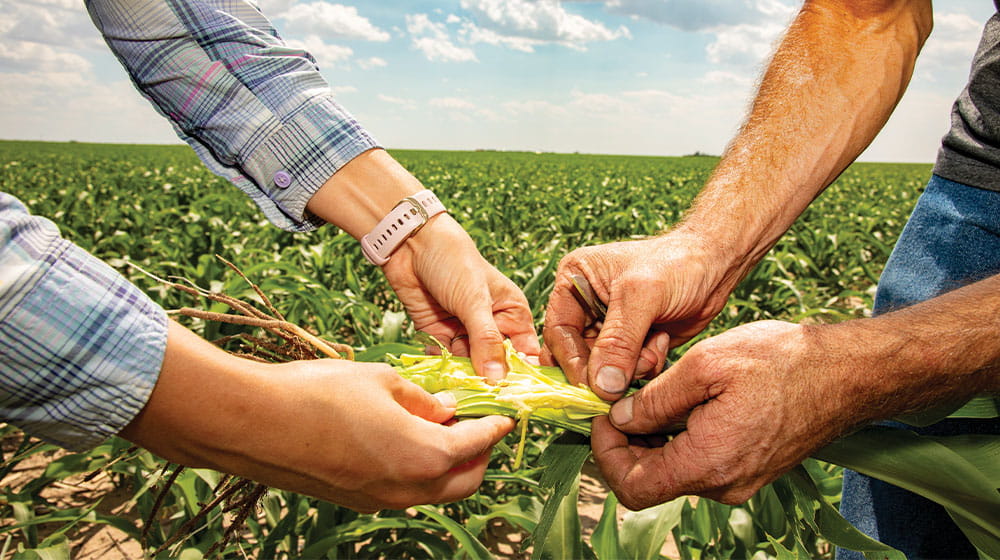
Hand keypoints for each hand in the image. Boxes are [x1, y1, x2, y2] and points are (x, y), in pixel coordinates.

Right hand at [121, 321, 515, 511]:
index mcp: (425, 455)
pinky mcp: (356, 500)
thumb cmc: (318, 393)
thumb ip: (422, 399)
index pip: (478, 444)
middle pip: (466, 481)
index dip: (495, 426)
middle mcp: (408, 488)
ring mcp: (381, 500)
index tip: (506, 414)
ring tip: (440, 428)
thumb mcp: (382, 381)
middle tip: (477, 422)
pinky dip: (418, 470)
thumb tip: (444, 409)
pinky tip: (405, 439)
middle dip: (479, 454)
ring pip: (435, 491)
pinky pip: (404, 491)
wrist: (254, 422)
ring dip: (448, 465)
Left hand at [305, 149, 539, 379]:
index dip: (523, 376)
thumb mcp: (474, 301)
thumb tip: (499, 380)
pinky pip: (444, 361)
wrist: (409, 243)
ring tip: (460, 397)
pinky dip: (442, 371)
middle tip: (484, 404)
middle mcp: (492, 326)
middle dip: (489, 383)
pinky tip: (440, 382)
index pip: (525, 352)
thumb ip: (486, 341)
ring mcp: (464, 332)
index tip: (518, 401)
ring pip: (469, 367)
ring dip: (464, 380)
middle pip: (496, 365)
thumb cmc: (453, 261)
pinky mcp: (438, 335)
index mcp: (512, 313)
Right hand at [542, 232, 736, 399]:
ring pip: (602, 369)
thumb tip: (600, 387)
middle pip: (576, 355)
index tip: (590, 386)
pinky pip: (625, 372)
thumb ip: (619, 342)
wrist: (717, 266)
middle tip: (621, 382)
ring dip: (628, 369)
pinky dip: (644, 368)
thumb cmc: (677, 265)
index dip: (570, 361)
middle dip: (602, 370)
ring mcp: (609, 328)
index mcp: (573, 282)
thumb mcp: (642, 297)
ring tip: (654, 347)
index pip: (558, 332)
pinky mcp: (631, 344)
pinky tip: (661, 343)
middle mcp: (585, 306)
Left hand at [591, 320, 855, 508]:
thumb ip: (655, 399)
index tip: (603, 414)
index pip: (632, 487)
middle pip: (650, 481)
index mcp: (707, 464)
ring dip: (652, 437)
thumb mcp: (706, 366)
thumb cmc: (781, 362)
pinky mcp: (749, 467)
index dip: (606, 453)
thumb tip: (619, 417)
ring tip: (652, 392)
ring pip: (673, 469)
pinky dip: (678, 436)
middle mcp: (722, 484)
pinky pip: (698, 461)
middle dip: (625, 442)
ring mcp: (738, 480)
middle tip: (621, 399)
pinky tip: (681, 401)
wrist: (846, 372)